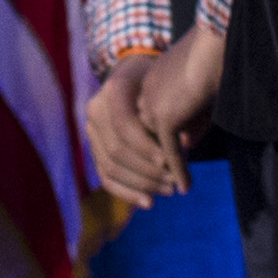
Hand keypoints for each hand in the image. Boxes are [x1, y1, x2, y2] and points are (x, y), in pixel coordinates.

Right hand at [83, 52, 187, 208]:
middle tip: (174, 182)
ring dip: (140, 184)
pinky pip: (105, 176)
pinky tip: (148, 202)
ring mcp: (92, 130)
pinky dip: (126, 192)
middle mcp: (96, 109)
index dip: (145, 146)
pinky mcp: (95, 148)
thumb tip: (185, 144)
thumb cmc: (161, 81)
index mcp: (114, 89)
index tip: (169, 161)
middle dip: (147, 170)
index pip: (124, 124)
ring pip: (110, 166)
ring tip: (168, 191)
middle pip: (116, 150)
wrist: (139, 75)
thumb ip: (174, 112)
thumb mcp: (169, 87)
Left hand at [133, 22, 225, 180]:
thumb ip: (187, 117)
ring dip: (162, 173)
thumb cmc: (213, 60)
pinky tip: (185, 186)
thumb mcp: (196, 93)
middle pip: (139, 142)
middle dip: (148, 168)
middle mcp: (143, 96)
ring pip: (152, 151)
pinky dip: (178, 171)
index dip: (146, 150)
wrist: (215, 42)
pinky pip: (170, 153)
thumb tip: (184, 144)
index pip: (140, 125)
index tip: (158, 169)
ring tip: (174, 189)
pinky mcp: (164, 117)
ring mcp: (151, 107)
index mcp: (146, 84)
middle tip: (162, 189)